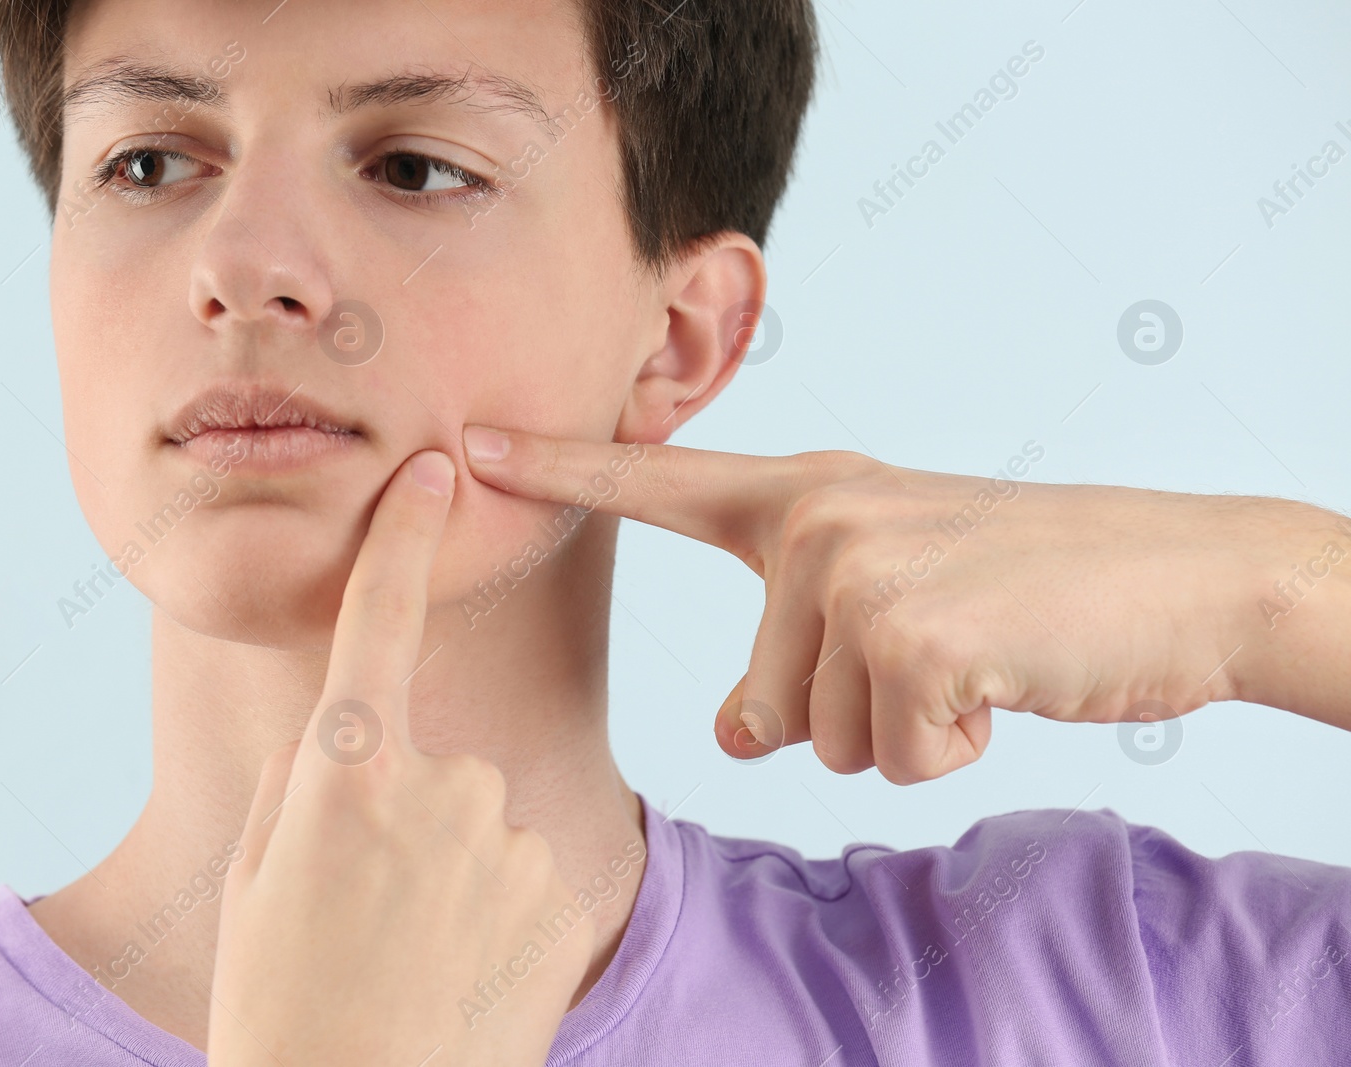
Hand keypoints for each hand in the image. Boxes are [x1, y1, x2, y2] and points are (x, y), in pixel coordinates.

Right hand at [207, 450, 592, 1065]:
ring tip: (412, 956)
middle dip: (405, 817)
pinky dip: (498, 913)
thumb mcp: (257, 885)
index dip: (403, 538)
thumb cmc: (285, 1008)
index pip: (377, 622)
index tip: (428, 474)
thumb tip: (341, 736)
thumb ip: (301, 783)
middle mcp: (440, 786)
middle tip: (364, 912)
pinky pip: (522, 873)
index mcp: (347, 774)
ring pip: (479, 824)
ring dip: (453, 873)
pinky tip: (464, 973)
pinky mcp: (561, 889)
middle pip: (431, 764)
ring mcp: (509, 838)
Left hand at [460, 425, 1350, 783]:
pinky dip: (953, 747)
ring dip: (908, 729)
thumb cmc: (1024, 586)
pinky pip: (894, 756)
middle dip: (854, 718)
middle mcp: (817, 517)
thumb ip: (797, 652)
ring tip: (971, 658)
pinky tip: (998, 682)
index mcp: (804, 497)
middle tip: (938, 653)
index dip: (556, 469)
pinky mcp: (909, 629)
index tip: (463, 446)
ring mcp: (858, 567)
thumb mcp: (893, 601)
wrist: (1172, 576)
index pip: (658, 482)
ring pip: (826, 739)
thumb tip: (730, 733)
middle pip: (765, 706)